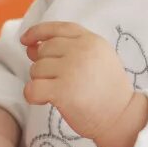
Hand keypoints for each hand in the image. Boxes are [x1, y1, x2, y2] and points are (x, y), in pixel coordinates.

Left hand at [19, 22, 134, 139]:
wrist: (122, 117)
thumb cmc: (107, 91)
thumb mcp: (98, 59)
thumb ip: (69, 49)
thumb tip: (31, 47)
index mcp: (91, 40)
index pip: (57, 28)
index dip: (38, 32)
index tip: (25, 40)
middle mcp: (81, 50)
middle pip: (43, 50)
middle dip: (44, 66)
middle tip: (60, 82)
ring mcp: (71, 69)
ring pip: (36, 70)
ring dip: (42, 82)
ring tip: (62, 93)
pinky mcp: (62, 91)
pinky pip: (32, 88)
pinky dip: (33, 96)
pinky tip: (45, 101)